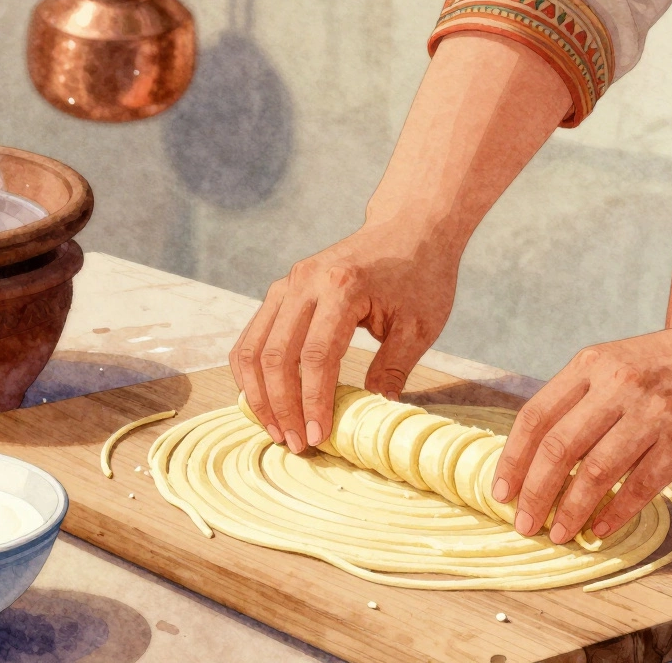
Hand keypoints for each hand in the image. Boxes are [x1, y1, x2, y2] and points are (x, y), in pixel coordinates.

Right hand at [229, 223, 459, 452]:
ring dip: (259, 394)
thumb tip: (373, 416)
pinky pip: (252, 336)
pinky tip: (263, 400)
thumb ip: (393, 370)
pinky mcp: (281, 289)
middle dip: (282, 406)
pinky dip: (251, 372)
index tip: (318, 437)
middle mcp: (306, 282)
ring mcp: (287, 283)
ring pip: (253, 347)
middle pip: (276, 355)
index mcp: (343, 288)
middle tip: (295, 443)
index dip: (313, 402)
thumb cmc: (421, 275)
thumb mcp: (419, 325)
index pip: (316, 356)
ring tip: (276, 430)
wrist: (409, 227)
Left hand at [491, 316, 671, 543]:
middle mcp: (617, 385)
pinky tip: (598, 530)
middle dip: (534, 493)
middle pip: (557, 448)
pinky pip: (639, 486)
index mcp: (592, 364)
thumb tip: (540, 453)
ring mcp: (652, 412)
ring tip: (557, 533)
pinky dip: (613, 513)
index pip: (535, 416)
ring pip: (595, 472)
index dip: (512, 459)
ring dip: (570, 510)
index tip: (501, 492)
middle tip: (523, 523)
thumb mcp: (620, 361)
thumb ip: (583, 397)